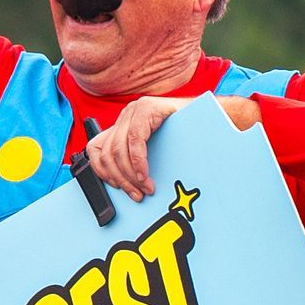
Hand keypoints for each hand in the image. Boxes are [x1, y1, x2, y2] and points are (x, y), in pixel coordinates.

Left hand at [84, 92, 260, 201]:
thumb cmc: (183, 139)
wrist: (208, 121)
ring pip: (118, 150)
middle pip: (107, 154)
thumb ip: (133, 161)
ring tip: (145, 189)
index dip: (102, 173)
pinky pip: (135, 142)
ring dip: (131, 176)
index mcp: (122, 125)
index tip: (117, 188)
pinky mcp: (147, 109)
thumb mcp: (152, 152)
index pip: (95, 150)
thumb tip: (118, 183)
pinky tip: (146, 177)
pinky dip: (139, 164)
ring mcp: (134, 110)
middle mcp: (125, 115)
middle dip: (121, 180)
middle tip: (137, 195)